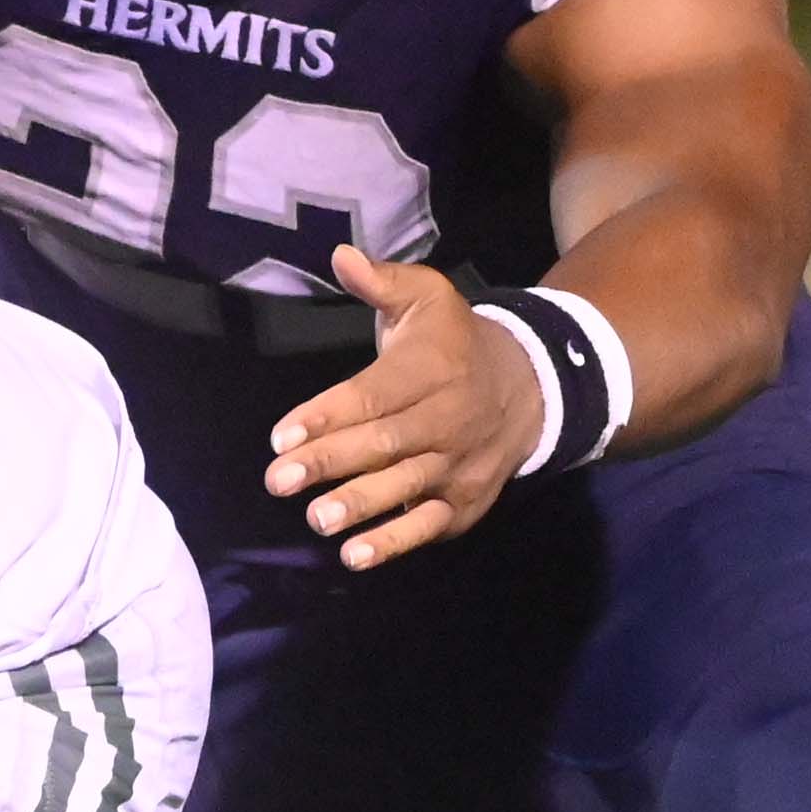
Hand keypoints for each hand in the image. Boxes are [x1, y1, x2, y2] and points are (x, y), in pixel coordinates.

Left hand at [265, 245, 547, 570]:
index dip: (326, 415)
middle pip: (383, 445)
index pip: (373, 395)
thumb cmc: (454, 342)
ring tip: (317, 519)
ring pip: (405, 488)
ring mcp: (458, 465)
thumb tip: (340, 255)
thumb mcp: (428, 298)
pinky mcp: (465, 502)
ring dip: (359, 505)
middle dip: (329, 463)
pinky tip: (356, 556)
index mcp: (430, 370)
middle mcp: (446, 420)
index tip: (281, 435)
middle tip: (279, 480)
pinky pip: (429, 526)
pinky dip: (395, 542)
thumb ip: (383, 281)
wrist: (531, 386)